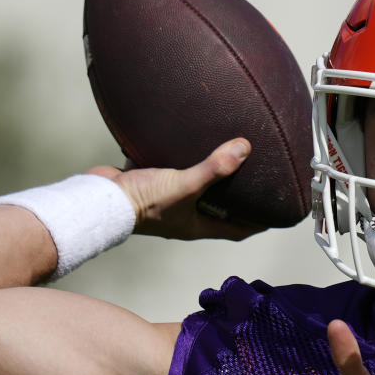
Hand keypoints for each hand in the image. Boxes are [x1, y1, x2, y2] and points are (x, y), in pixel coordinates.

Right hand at [86, 138, 264, 240]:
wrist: (99, 199)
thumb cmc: (141, 203)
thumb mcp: (184, 185)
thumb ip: (213, 169)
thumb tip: (243, 149)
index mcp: (197, 225)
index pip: (237, 230)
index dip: (257, 224)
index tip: (275, 214)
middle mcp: (185, 216)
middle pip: (220, 210)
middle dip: (238, 198)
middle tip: (257, 180)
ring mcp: (168, 201)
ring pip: (197, 190)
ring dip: (211, 177)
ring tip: (228, 158)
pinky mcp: (153, 185)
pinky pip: (174, 173)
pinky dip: (184, 162)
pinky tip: (190, 144)